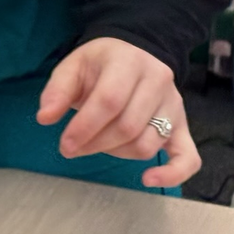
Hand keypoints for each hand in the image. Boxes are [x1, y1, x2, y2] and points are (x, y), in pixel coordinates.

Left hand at [37, 37, 199, 187]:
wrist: (134, 53)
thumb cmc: (100, 63)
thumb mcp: (73, 66)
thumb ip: (57, 90)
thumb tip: (45, 117)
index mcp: (128, 63)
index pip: (109, 101)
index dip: (85, 127)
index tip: (65, 144)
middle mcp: (157, 82)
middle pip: (128, 126)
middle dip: (95, 144)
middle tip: (71, 149)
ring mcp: (174, 106)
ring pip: (147, 143)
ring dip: (117, 153)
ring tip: (96, 145)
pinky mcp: (183, 127)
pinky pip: (188, 157)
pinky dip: (172, 174)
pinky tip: (149, 179)